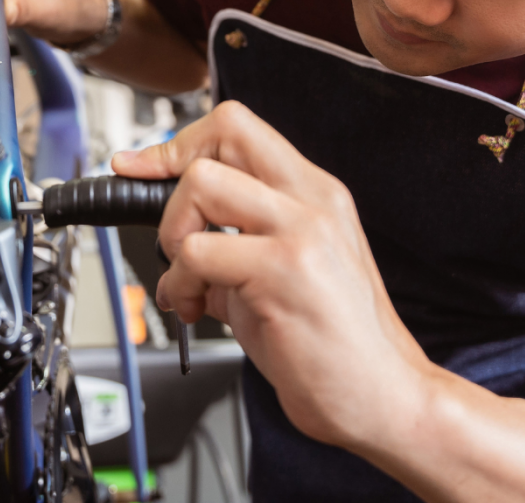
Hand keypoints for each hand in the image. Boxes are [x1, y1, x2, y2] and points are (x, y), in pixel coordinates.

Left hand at [112, 101, 432, 450]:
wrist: (382, 397)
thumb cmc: (334, 344)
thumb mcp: (283, 271)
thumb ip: (236, 241)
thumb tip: (177, 233)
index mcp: (316, 193)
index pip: (238, 126)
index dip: (180, 143)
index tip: (141, 167)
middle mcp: (314, 200)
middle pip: (224, 130)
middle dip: (172, 174)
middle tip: (171, 231)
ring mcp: (303, 230)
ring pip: (202, 183)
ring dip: (173, 235)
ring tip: (187, 281)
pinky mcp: (285, 269)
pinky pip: (198, 251)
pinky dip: (178, 283)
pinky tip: (195, 309)